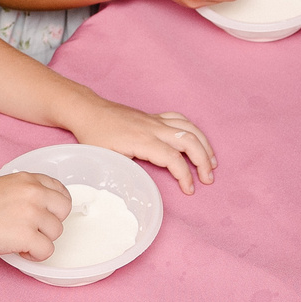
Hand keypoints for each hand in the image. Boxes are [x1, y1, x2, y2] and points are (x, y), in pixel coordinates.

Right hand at [0, 169, 69, 258]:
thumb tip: (38, 207)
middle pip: (64, 210)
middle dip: (51, 223)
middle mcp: (33, 193)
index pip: (59, 189)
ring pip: (57, 232)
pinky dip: (35, 255)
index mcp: (27, 179)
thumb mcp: (1, 186)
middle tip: (33, 230)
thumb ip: (23, 192)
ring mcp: (32, 214)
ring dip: (41, 240)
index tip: (48, 215)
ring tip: (21, 241)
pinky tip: (20, 252)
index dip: (55, 206)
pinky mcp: (27, 236)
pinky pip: (47, 250)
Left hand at [65, 95, 215, 193]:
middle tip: (208, 179)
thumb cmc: (94, 136)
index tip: (189, 190)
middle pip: (189, 140)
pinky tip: (197, 140)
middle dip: (203, 160)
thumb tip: (139, 189)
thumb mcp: (107, 160)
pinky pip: (181, 119)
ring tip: (212, 162)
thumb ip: (127, 172)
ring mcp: (155, 120)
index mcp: (142, 140)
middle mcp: (154, 127)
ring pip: (189, 128)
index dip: (185, 175)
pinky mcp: (154, 117)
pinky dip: (193, 130)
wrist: (88, 111)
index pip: (173, 158)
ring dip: (204, 144)